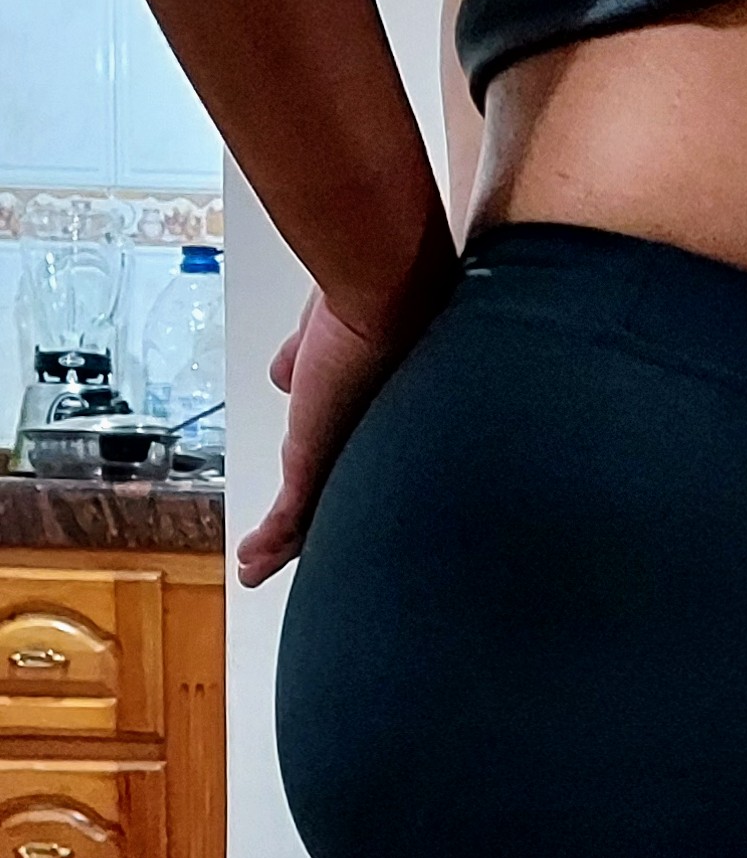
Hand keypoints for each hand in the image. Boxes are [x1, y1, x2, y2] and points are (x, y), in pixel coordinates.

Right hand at [237, 287, 403, 588]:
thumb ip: (305, 357)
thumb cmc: (368, 294)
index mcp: (371, 416)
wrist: (383, 289)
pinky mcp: (321, 461)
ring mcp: (348, 458)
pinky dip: (271, 544)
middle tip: (283, 549)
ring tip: (257, 567)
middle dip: (310, 528)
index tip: (301, 499)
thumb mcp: (321, 336)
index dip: (325, 483)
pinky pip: (293, 518)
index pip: (345, 463)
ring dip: (284, 546)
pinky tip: (251, 562)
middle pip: (338, 500)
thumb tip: (291, 372)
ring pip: (317, 518)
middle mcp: (368, 445)